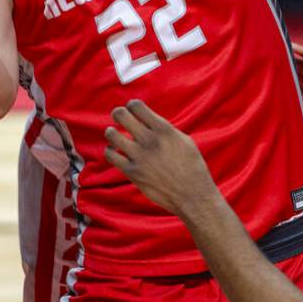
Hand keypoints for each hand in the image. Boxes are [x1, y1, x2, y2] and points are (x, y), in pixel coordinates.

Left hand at [104, 99, 218, 217]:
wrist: (192, 195)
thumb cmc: (192, 167)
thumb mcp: (184, 140)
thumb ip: (165, 129)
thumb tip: (149, 121)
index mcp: (164, 129)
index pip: (137, 106)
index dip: (132, 105)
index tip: (133, 110)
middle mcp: (150, 140)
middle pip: (121, 115)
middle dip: (118, 113)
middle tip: (119, 117)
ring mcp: (139, 156)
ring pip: (112, 134)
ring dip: (111, 132)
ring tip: (115, 134)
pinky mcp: (132, 172)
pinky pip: (111, 155)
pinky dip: (110, 151)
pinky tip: (116, 151)